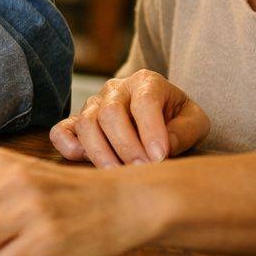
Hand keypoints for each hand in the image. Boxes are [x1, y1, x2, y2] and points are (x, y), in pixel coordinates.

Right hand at [49, 70, 210, 167]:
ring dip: (101, 153)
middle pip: (110, 113)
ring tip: (118, 174)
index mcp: (147, 82)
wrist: (159, 114)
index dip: (150, 131)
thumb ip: (185, 131)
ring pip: (86, 124)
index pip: (144, 102)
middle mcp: (115, 89)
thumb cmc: (177, 119)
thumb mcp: (194, 120)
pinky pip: (61, 131)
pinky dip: (68, 146)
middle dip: (126, 146)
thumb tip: (164, 148)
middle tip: (141, 170)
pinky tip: (84, 159)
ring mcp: (92, 104)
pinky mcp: (76, 122)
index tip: (159, 158)